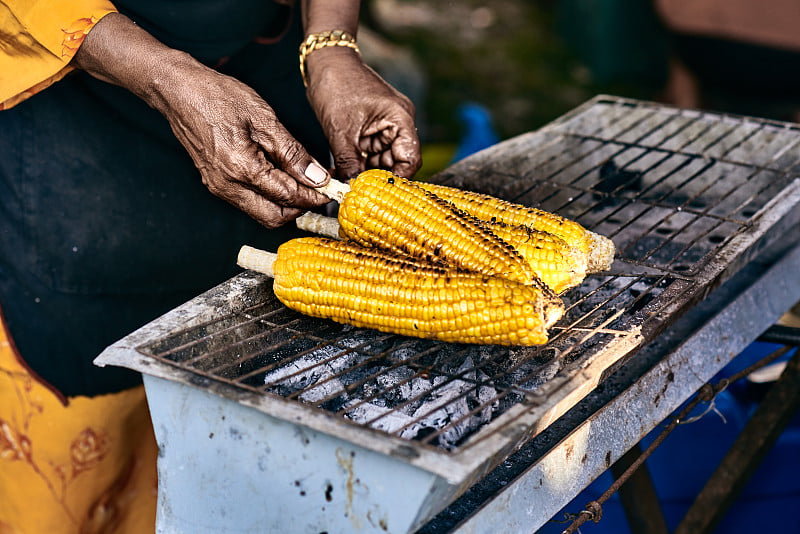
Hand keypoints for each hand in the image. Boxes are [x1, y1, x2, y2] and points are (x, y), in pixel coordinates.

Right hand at [74, 13, 330, 227]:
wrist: (177, 91)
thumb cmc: (219, 97)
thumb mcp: (264, 119)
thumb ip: (292, 153)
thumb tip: (318, 178)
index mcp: (241, 169)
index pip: (288, 196)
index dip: (315, 196)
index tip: (334, 190)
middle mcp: (227, 187)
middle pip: (276, 217)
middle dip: (301, 208)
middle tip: (320, 190)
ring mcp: (219, 189)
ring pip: (262, 214)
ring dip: (286, 205)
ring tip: (304, 183)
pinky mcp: (216, 185)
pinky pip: (249, 203)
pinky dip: (270, 198)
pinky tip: (282, 178)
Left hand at [305, 47, 420, 179]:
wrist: (326, 62)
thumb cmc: (336, 85)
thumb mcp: (340, 131)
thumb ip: (349, 163)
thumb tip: (351, 189)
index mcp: (400, 119)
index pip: (411, 159)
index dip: (397, 179)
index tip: (378, 194)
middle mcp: (399, 122)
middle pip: (398, 162)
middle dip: (379, 178)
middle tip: (358, 192)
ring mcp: (387, 125)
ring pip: (383, 160)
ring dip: (367, 172)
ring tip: (347, 182)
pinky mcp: (374, 127)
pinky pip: (373, 152)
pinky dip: (361, 163)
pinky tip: (346, 172)